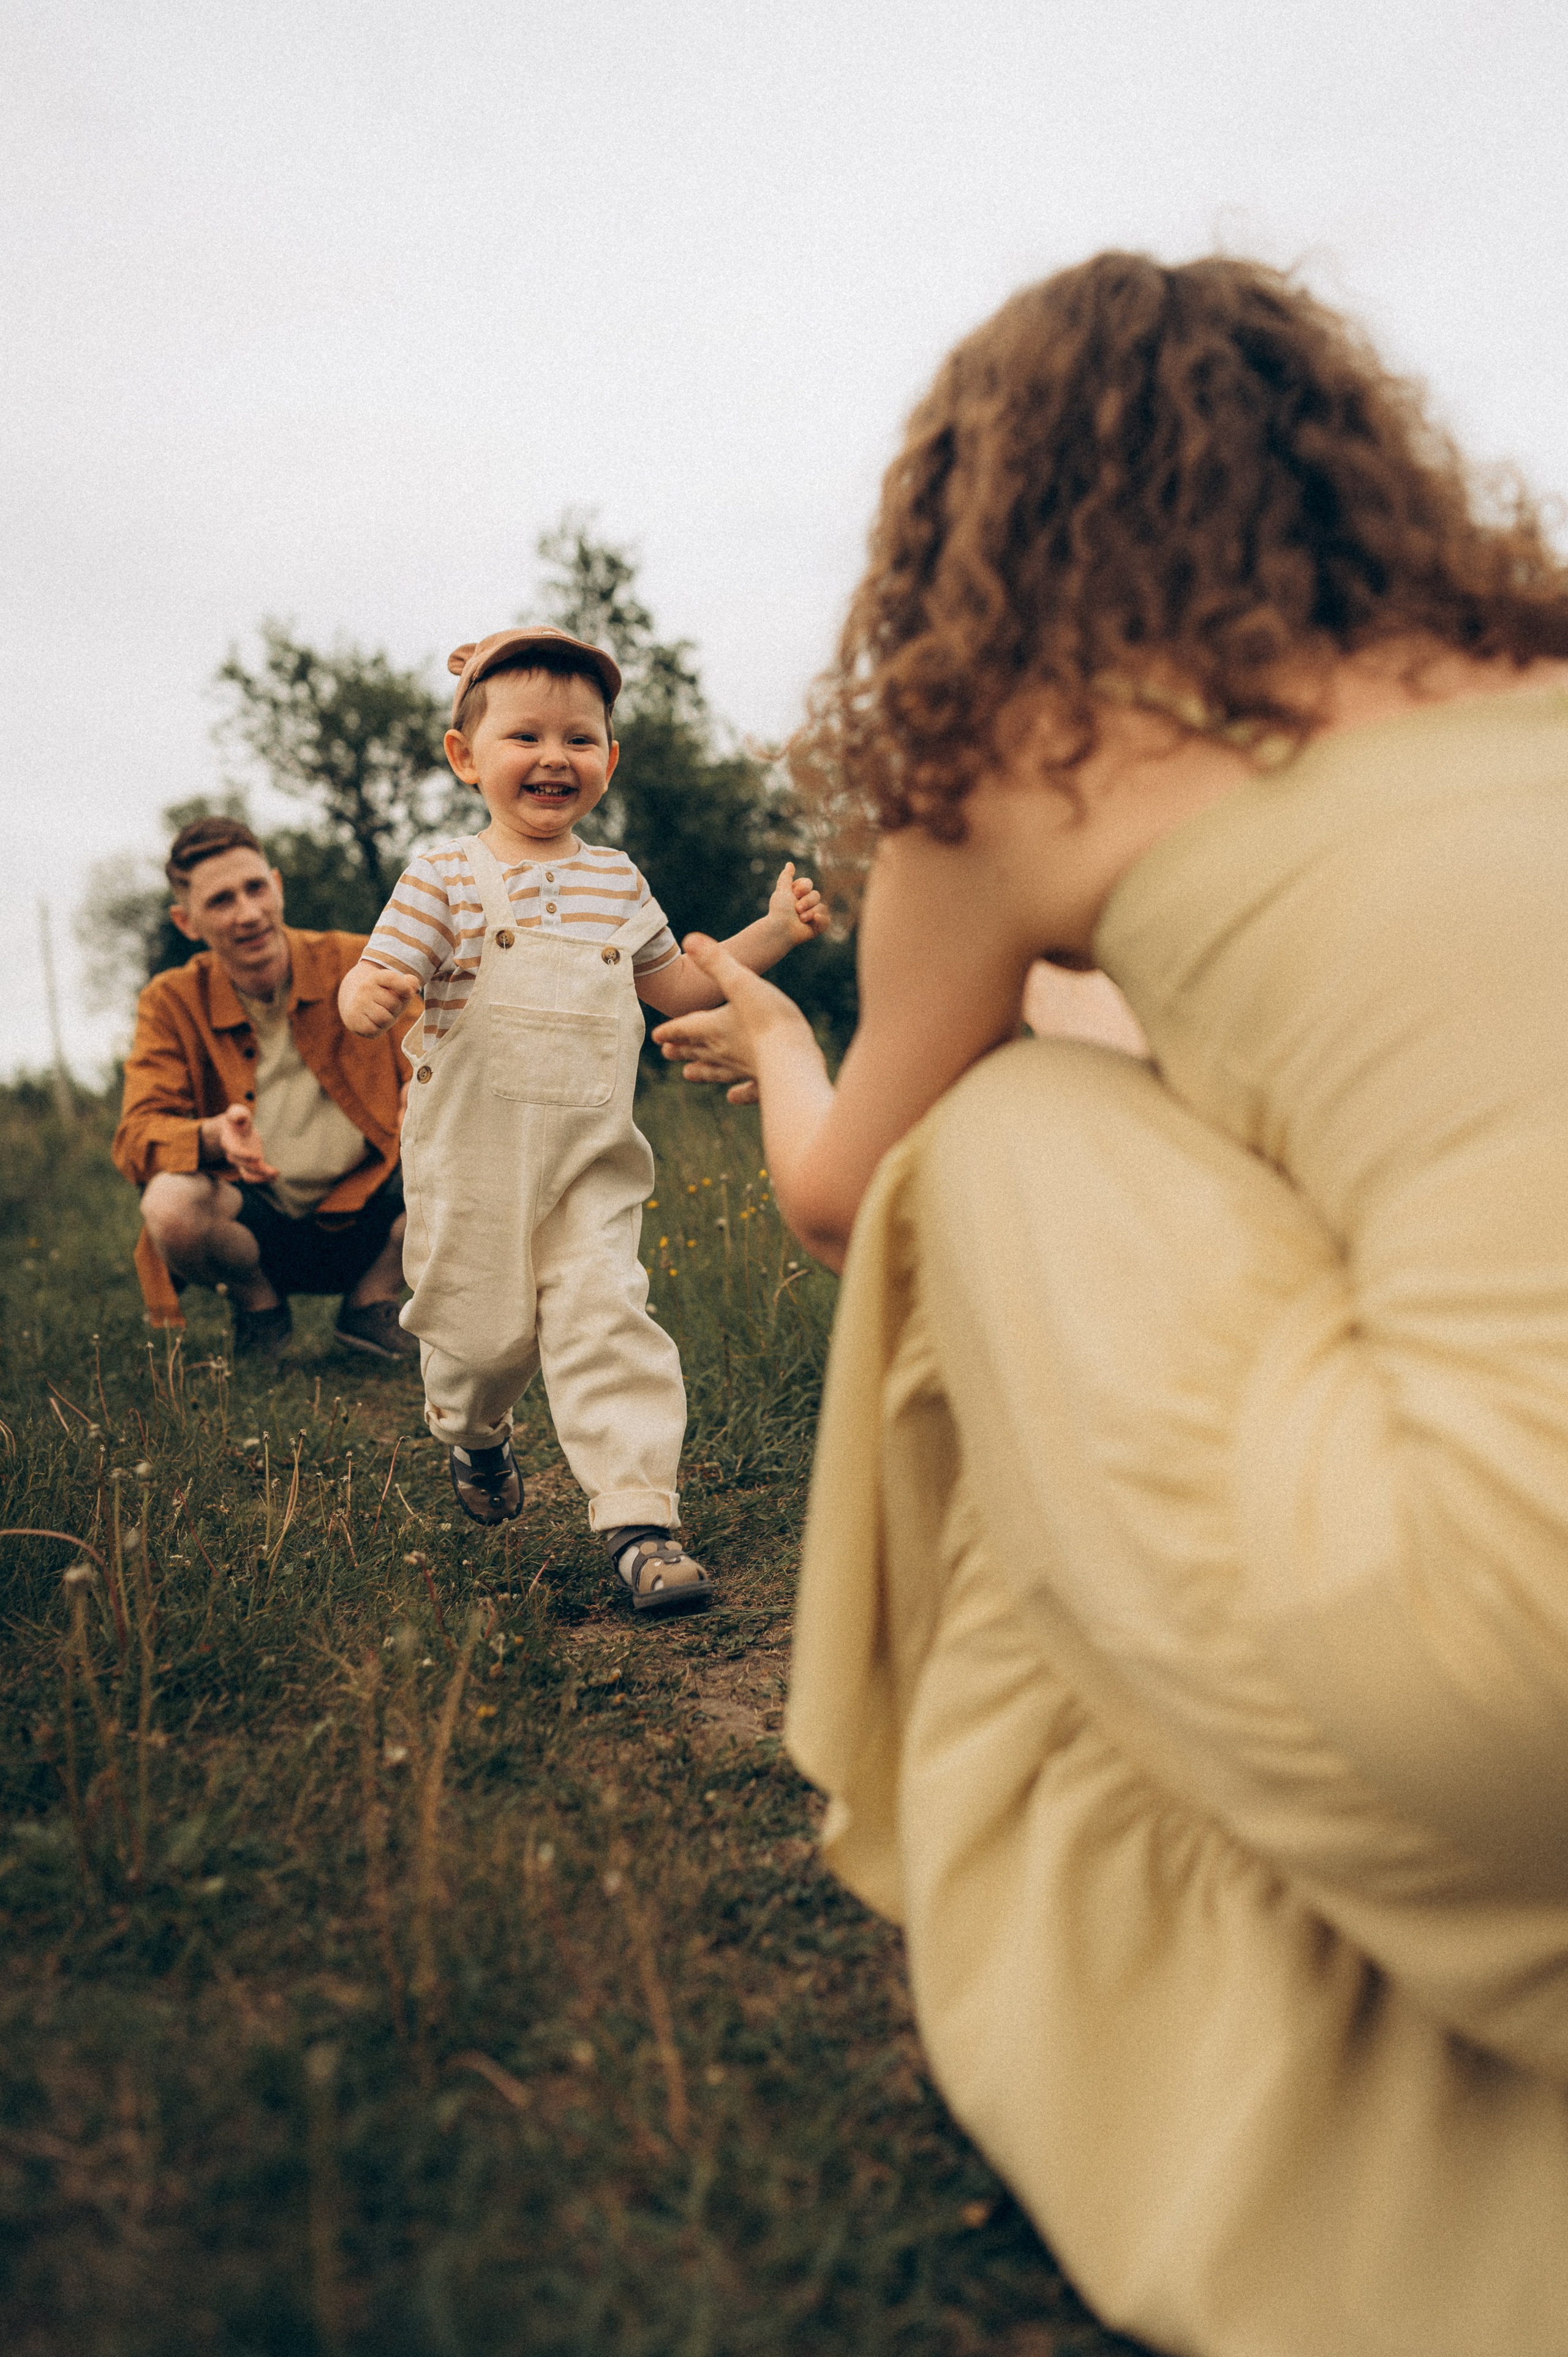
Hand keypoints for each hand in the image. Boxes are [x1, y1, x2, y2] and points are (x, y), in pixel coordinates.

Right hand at [201, 1104, 279, 1183]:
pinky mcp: (249, 1165)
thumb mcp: (236, 1112)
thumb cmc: (237, 1118)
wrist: (233, 1128)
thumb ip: (237, 1113)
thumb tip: (239, 1117)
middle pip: (242, 1165)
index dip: (244, 1155)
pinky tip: (275, 1175)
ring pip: (247, 1175)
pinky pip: (253, 1176)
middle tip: (271, 1170)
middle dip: (256, 1169)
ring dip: (261, 1177)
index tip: (256, 1157)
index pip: (234, 1150)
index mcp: (229, 1141)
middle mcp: (232, 1154)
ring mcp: (240, 1162)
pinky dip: (264, 1177)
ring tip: (275, 1174)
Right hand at [340, 961, 421, 1037]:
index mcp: (377, 977)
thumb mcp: (395, 988)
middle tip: (390, 1008)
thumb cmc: (382, 997)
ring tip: (383, 1016)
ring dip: (389, 1021)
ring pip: (385, 1019)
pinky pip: (374, 1030)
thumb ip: (409, 985)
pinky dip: (379, 1029)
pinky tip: (374, 1023)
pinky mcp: (354, 1019)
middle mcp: (365, 988)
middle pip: (394, 1004)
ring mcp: (358, 1003)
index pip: (392, 978)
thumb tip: (414, 985)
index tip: (407, 994)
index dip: (405, 988)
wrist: (353, 1003)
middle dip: (397, 1010)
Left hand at [652, 934, 812, 1102]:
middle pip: (697, 1050)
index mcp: (714, 1027)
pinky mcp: (764, 1083)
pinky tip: (733, 1097)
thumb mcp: (740, 981)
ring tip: (688, 1074)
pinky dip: (739, 1093)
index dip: (670, 1030)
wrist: (793, 1057)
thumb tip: (690, 938)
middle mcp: (723, 1051)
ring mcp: (742, 1069)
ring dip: (701, 1071)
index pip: (685, 1029)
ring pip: (716, 1071)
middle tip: (666, 1053)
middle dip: (681, 1050)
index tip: (656, 1036)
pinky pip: (747, 1090)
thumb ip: (716, 961)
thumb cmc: (768, 1017)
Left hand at [767, 861, 829, 947]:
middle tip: (796, 909)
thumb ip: (786, 877)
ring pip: (821, 907)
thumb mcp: (782, 890)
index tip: (794, 894)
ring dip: (810, 912)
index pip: (808, 883)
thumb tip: (789, 864)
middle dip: (806, 902)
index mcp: (798, 895)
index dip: (803, 888)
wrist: (780, 930)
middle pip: (816, 895)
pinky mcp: (817, 927)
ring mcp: (813, 916)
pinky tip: (814, 920)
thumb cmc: (778, 911)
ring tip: (801, 919)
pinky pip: (827, 919)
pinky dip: (821, 919)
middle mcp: (806, 904)